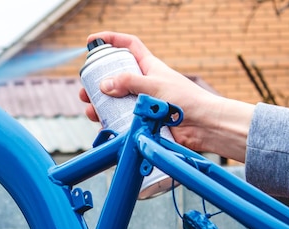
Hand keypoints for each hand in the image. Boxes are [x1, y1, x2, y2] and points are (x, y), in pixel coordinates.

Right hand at [79, 31, 254, 161]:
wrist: (204, 127)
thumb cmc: (187, 101)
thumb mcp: (156, 85)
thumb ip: (129, 82)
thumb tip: (104, 85)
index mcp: (149, 67)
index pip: (128, 46)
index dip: (110, 40)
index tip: (92, 41)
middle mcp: (142, 83)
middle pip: (113, 77)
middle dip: (96, 82)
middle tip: (85, 90)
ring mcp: (140, 102)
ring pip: (113, 100)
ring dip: (98, 105)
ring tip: (90, 110)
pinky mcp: (141, 120)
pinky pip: (119, 120)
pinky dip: (108, 122)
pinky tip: (102, 125)